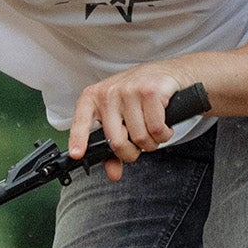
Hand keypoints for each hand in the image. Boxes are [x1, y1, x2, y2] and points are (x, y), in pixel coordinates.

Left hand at [68, 63, 193, 181]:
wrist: (170, 73)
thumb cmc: (142, 97)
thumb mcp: (123, 117)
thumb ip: (114, 147)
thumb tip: (114, 173)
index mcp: (95, 97)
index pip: (81, 120)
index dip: (78, 139)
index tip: (77, 154)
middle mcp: (110, 92)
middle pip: (116, 142)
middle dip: (133, 152)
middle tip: (140, 144)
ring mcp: (129, 90)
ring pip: (140, 138)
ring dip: (152, 142)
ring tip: (154, 129)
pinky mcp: (150, 91)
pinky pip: (156, 129)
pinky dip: (164, 134)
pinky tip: (164, 125)